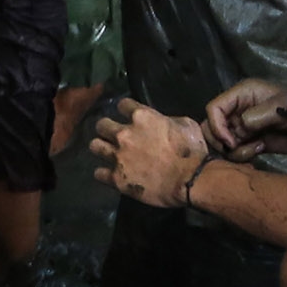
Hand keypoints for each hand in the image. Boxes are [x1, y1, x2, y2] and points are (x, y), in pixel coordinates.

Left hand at [89, 98, 209, 209]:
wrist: (191, 181)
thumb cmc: (192, 152)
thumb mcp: (187, 125)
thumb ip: (168, 119)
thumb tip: (161, 121)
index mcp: (141, 117)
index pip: (122, 105)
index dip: (125, 110)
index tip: (129, 116)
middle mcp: (124, 134)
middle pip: (101, 125)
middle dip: (107, 129)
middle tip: (115, 136)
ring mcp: (118, 156)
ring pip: (94, 146)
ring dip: (101, 148)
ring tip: (107, 152)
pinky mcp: (116, 177)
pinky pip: (98, 173)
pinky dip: (103, 173)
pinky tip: (110, 174)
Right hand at [203, 79, 286, 156]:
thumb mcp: (282, 108)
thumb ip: (257, 116)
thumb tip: (238, 128)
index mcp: (241, 95)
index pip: (213, 108)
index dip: (217, 126)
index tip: (231, 141)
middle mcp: (238, 110)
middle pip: (211, 126)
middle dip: (220, 140)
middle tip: (237, 148)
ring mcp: (244, 127)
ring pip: (221, 142)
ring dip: (233, 150)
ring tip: (255, 149)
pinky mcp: (252, 141)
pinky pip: (235, 151)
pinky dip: (242, 155)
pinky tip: (260, 150)